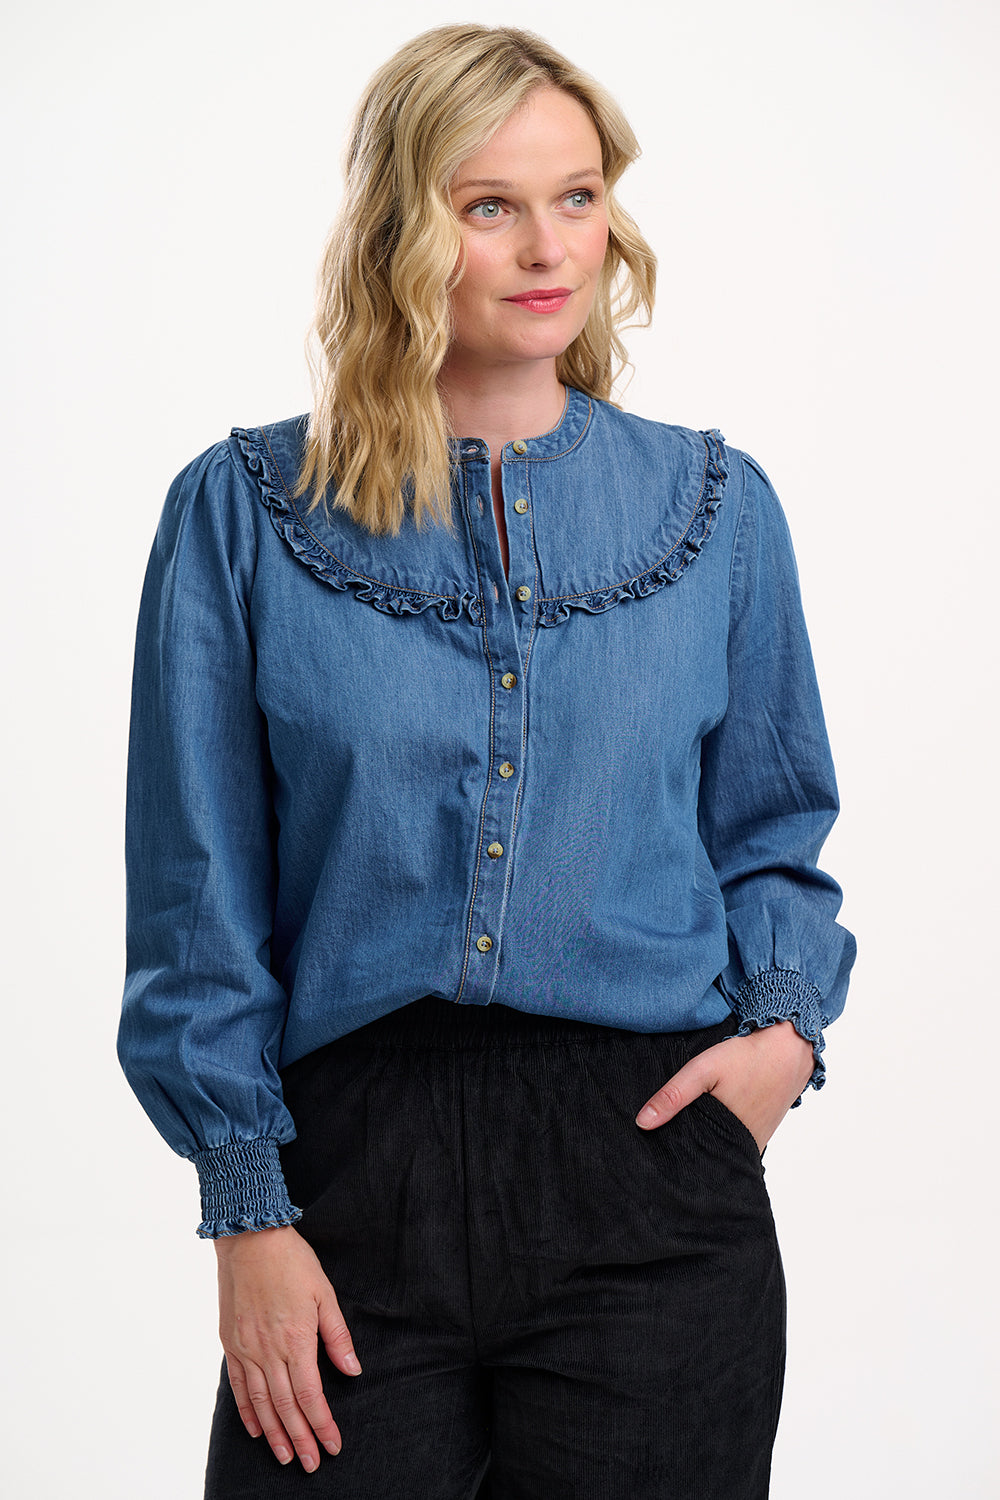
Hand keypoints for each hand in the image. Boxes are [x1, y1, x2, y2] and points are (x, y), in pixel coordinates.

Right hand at [214, 1224, 361, 1471]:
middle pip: (286, 1406)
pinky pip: (240, 1386)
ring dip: (275, 1434)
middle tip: (311, 1464)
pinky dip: (248, 1411)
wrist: (250, 1238)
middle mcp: (268, 1350)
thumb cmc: (292, 1261)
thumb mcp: (325, 1293)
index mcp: (296, 1339)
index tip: (332, 1445)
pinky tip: (257, 1429)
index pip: (311, 1395)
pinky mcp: (231, 1343)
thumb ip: (337, 1336)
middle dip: (301, 1439)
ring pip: (262, 1403)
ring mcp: (246, 1348)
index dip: (322, 1423)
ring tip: (285, 1457)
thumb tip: (352, 1369)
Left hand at [634, 1020, 815, 1151]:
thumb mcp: (703, 1069)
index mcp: (728, 1138)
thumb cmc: (746, 1058)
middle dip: (689, 1154)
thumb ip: (673, 1095)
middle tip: (666, 1148)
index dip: (674, 1158)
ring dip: (706, 1146)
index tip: (657, 1156)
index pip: (693, 1161)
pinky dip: (723, 1138)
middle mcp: (745, 1148)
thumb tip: (642, 1123)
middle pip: (708, 1158)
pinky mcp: (762, 1134)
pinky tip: (710, 1126)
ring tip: (686, 1137)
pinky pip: (737, 1144)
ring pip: (723, 1152)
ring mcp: (756, 1142)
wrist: (789, 1049)